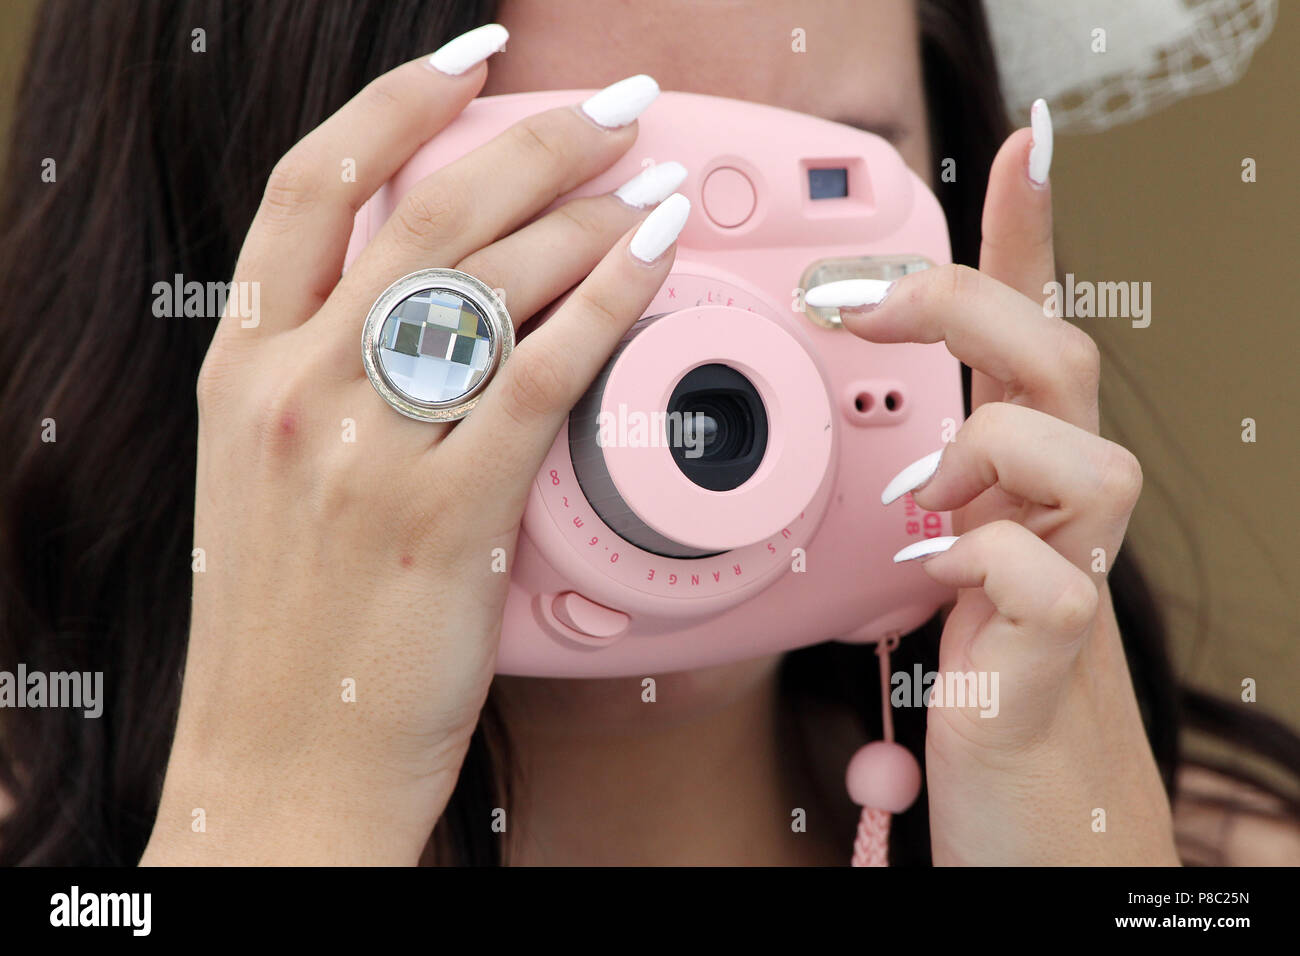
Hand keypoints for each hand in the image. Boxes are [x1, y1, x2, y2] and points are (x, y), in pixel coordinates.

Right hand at [142, 36, 686, 863]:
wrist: (283, 763)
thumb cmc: (290, 629)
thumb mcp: (274, 475)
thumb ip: (331, 375)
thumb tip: (432, 299)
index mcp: (244, 365)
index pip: (314, 185)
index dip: (397, 101)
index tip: (470, 59)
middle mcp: (297, 388)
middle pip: (428, 210)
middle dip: (536, 137)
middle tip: (613, 107)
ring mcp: (366, 448)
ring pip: (494, 280)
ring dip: (588, 214)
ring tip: (649, 188)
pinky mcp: (445, 514)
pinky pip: (545, 372)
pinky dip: (608, 302)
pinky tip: (653, 262)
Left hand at [833, 106, 1178, 863]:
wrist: (1029, 820)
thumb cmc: (975, 690)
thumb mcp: (931, 566)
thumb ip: (921, 501)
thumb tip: (884, 452)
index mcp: (1017, 479)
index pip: (1032, 335)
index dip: (1032, 237)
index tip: (1024, 148)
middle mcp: (1058, 513)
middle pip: (1059, 359)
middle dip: (962, 305)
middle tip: (859, 304)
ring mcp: (1072, 576)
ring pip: (1089, 456)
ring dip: (989, 454)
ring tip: (927, 502)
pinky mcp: (1059, 653)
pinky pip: (1046, 576)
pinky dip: (977, 562)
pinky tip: (932, 581)